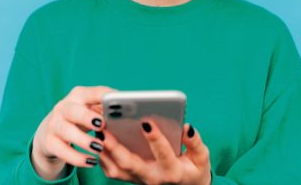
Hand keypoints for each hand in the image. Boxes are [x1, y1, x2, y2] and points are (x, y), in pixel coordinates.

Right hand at [30, 85, 116, 179]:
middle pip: (73, 110)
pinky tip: (91, 161)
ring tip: (99, 147)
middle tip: (102, 125)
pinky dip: (76, 158)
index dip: (103, 97)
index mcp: (78, 95)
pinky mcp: (49, 142)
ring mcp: (54, 124)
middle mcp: (63, 107)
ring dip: (83, 140)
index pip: (92, 92)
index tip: (116, 103)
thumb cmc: (80, 118)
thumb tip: (130, 113)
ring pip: (66, 131)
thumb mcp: (92, 110)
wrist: (51, 131)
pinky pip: (61, 151)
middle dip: (87, 117)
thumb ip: (107, 110)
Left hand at [97, 119, 211, 184]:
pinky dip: (103, 155)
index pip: (163, 154)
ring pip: (116, 169)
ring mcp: (139, 180)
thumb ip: (195, 143)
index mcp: (172, 171)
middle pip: (130, 164)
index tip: (146, 121)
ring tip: (99, 129)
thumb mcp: (201, 157)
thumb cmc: (193, 169)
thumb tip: (186, 127)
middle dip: (116, 146)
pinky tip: (100, 138)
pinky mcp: (130, 179)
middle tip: (106, 127)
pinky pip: (112, 170)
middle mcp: (152, 178)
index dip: (155, 138)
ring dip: (105, 150)